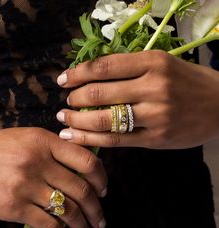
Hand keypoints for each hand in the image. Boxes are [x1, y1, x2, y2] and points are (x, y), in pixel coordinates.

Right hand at [0, 128, 106, 227]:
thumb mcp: (29, 138)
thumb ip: (55, 148)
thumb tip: (81, 164)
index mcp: (45, 141)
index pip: (86, 159)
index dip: (100, 176)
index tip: (104, 188)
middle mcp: (39, 162)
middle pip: (80, 188)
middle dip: (96, 207)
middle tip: (101, 217)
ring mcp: (26, 185)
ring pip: (67, 209)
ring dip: (82, 223)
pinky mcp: (14, 207)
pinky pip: (47, 224)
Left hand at [57, 50, 218, 148]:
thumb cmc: (188, 82)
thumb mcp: (161, 64)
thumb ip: (129, 69)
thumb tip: (91, 76)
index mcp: (153, 62)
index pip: (104, 66)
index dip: (78, 73)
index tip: (63, 79)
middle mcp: (153, 87)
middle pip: (100, 93)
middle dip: (75, 99)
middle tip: (66, 103)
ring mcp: (155, 115)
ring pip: (105, 120)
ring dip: (78, 121)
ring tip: (64, 121)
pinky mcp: (155, 139)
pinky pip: (116, 139)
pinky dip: (91, 139)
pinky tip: (75, 137)